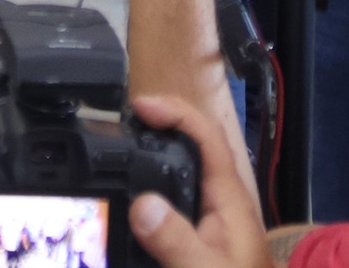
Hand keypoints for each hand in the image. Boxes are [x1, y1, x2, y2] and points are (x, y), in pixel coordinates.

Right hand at [126, 95, 272, 267]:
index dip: (175, 111)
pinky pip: (177, 200)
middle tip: (120, 125)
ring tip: (120, 149)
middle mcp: (222, 201)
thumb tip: (142, 202)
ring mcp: (213, 219)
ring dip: (156, 154)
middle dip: (160, 126)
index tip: (138, 107)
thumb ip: (176, 240)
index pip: (207, 135)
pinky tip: (131, 199)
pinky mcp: (203, 237)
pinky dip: (153, 189)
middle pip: (194, 146)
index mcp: (228, 198)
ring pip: (184, 172)